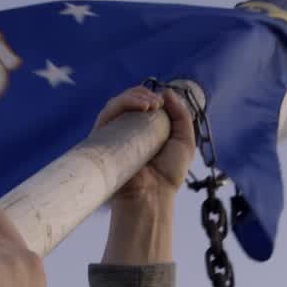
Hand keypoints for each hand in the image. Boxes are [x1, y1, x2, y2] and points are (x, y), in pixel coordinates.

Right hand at [94, 85, 195, 208]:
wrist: (152, 194)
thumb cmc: (168, 174)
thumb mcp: (184, 140)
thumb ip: (181, 116)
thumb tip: (166, 92)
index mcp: (144, 131)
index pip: (141, 104)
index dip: (151, 97)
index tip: (164, 102)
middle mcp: (126, 131)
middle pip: (128, 101)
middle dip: (143, 94)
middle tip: (157, 103)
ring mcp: (113, 134)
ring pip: (117, 104)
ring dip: (134, 96)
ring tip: (151, 104)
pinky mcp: (102, 138)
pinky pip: (108, 113)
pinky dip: (123, 103)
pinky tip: (141, 107)